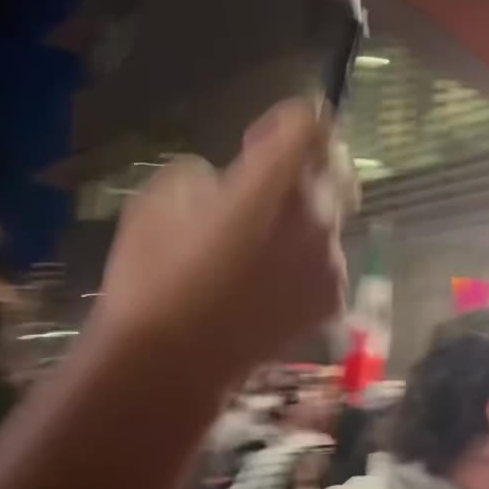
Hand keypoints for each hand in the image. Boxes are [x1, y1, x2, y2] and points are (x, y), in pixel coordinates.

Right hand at [95, 97, 354, 376]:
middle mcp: (316, 216)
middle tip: (263, 185)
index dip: (286, 123)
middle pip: (334, 166)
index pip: (313, 123)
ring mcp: (330, 262)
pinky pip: (325, 263)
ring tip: (253, 249)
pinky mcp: (332, 300)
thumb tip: (231, 184)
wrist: (171, 365)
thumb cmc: (153, 277)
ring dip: (301, 219)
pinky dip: (302, 263)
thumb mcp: (160, 199)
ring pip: (329, 219)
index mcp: (274, 181)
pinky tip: (263, 286)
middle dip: (304, 165)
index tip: (255, 144)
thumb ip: (209, 175)